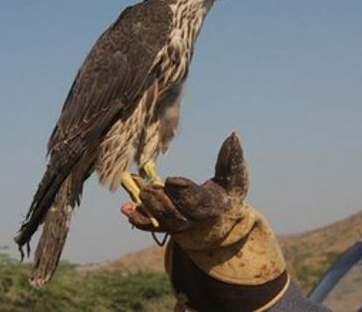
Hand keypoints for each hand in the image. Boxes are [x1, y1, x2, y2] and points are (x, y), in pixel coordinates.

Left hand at [119, 133, 288, 310]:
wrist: (219, 223)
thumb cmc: (227, 194)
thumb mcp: (234, 178)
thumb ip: (232, 159)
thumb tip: (233, 135)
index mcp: (213, 207)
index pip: (197, 202)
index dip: (184, 192)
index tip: (170, 180)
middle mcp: (195, 221)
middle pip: (177, 215)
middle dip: (161, 202)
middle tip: (148, 188)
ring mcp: (179, 227)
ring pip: (162, 222)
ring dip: (147, 208)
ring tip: (137, 192)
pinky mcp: (166, 227)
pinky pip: (151, 226)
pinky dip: (138, 219)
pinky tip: (126, 208)